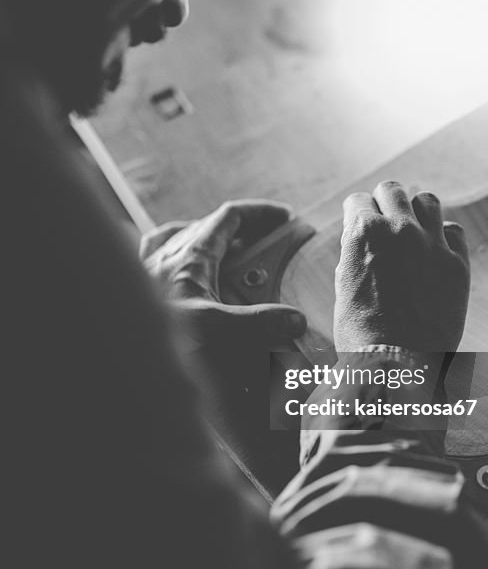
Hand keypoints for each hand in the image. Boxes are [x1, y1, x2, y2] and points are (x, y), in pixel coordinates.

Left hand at [140, 200, 306, 348]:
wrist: (111, 355)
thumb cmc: (158, 339)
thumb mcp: (215, 329)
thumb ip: (257, 323)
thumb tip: (295, 319)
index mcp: (190, 255)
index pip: (229, 217)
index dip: (258, 213)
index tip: (283, 217)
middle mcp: (166, 255)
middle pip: (206, 226)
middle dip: (238, 228)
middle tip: (262, 239)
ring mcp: (147, 270)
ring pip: (177, 238)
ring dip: (202, 239)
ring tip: (221, 251)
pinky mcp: (134, 290)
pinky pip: (152, 258)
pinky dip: (170, 256)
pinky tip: (173, 268)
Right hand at [334, 181, 468, 352]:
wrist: (398, 366)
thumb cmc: (362, 334)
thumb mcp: (343, 286)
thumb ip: (353, 254)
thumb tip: (359, 239)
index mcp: (364, 233)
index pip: (358, 200)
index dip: (357, 213)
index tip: (361, 223)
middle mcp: (399, 229)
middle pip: (392, 190)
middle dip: (385, 203)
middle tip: (386, 221)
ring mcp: (432, 244)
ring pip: (427, 201)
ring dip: (416, 211)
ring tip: (414, 229)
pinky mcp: (457, 264)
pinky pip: (455, 231)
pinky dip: (445, 236)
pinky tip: (437, 251)